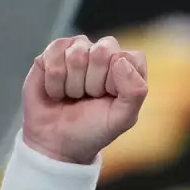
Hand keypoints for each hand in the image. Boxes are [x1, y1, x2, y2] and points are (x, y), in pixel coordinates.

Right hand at [21, 35, 147, 163]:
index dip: (116, 82)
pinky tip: (57, 91)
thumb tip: (120, 60)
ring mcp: (80, 48)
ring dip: (72, 84)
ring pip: (76, 54)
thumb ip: (135, 92)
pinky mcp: (54, 50)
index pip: (128, 58)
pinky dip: (54, 81)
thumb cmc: (93, 128)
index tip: (108, 98)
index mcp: (129, 67)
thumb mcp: (123, 119)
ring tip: (73, 96)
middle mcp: (106, 53)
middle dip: (92, 83)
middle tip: (89, 97)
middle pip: (101, 51)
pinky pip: (54, 54)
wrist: (57, 141)